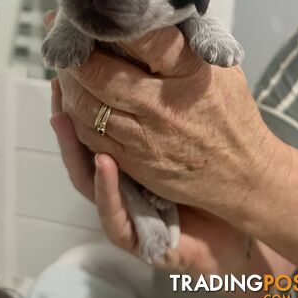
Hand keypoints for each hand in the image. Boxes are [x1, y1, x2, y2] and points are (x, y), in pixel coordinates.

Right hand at [50, 78, 253, 276]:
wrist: (239, 221)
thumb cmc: (211, 175)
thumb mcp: (186, 132)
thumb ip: (164, 105)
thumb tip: (154, 60)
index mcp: (130, 152)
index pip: (97, 123)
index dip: (81, 95)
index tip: (73, 65)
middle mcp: (121, 179)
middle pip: (83, 146)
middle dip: (68, 114)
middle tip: (58, 83)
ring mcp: (124, 208)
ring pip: (87, 180)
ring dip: (73, 148)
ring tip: (62, 117)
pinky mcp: (135, 237)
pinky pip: (113, 215)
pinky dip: (107, 189)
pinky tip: (104, 162)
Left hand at [54, 25, 270, 222]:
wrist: (242, 173)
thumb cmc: (232, 115)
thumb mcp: (223, 69)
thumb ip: (190, 41)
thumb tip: (156, 12)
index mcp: (190, 74)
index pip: (140, 37)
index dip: (110, 23)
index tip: (93, 13)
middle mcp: (163, 105)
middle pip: (100, 72)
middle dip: (75, 51)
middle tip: (64, 34)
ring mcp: (146, 137)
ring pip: (86, 105)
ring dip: (69, 81)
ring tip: (65, 63)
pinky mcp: (135, 162)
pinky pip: (90, 135)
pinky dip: (75, 113)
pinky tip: (74, 97)